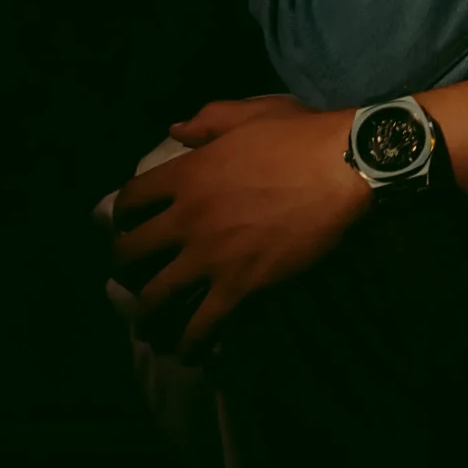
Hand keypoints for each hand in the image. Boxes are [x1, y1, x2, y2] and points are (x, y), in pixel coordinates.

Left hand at [109, 98, 368, 354]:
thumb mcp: (250, 114)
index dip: (123, 215)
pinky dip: (191, 344)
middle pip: (129, 254)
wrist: (344, 167)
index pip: (130, 200)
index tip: (131, 225)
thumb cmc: (301, 136)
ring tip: (150, 328)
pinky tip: (190, 353)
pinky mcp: (240, 285)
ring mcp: (211, 256)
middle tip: (131, 279)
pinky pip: (202, 325)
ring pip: (155, 298)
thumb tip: (175, 130)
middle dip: (123, 271)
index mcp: (187, 175)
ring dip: (146, 317)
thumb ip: (207, 121)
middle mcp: (187, 218)